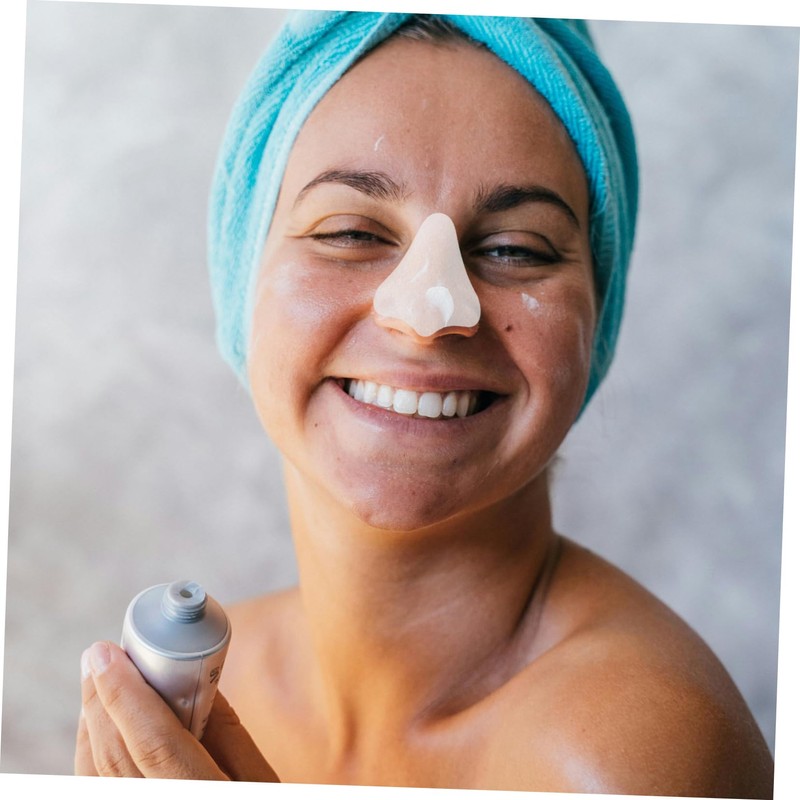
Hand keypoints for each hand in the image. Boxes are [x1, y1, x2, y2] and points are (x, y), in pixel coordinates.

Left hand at [76, 640, 278, 780]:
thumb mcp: (261, 780)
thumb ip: (226, 730)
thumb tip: (191, 680)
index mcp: (205, 797)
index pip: (154, 743)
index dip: (125, 695)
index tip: (107, 653)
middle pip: (114, 758)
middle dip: (100, 701)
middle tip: (97, 656)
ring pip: (93, 777)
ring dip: (91, 725)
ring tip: (96, 681)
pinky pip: (95, 789)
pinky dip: (91, 755)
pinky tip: (99, 728)